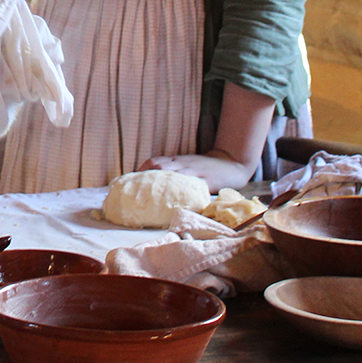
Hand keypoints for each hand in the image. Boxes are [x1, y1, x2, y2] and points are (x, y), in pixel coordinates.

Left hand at [139, 150, 253, 193]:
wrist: (231, 163)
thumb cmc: (205, 168)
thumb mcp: (186, 165)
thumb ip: (172, 172)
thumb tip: (150, 186)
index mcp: (177, 160)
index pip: (154, 162)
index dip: (141, 170)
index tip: (130, 182)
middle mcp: (183, 164)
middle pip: (160, 167)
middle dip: (145, 177)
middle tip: (134, 192)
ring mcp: (194, 172)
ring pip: (174, 175)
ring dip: (159, 184)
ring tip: (147, 199)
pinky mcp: (207, 180)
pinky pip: (193, 186)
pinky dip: (182, 192)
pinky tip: (174, 202)